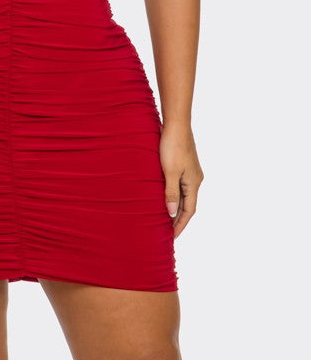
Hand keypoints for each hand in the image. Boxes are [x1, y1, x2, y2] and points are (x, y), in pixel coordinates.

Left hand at [159, 123, 203, 237]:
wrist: (176, 123)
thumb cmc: (172, 146)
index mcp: (194, 183)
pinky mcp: (184, 164)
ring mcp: (190, 171)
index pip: (189, 210)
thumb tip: (172, 213)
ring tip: (165, 218)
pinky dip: (174, 194)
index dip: (180, 224)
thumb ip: (171, 193)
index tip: (172, 237)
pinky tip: (165, 196)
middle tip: (167, 232)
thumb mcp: (169, 171)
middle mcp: (195, 179)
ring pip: (184, 194)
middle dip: (178, 218)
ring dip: (176, 206)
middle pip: (188, 204)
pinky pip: (180, 185)